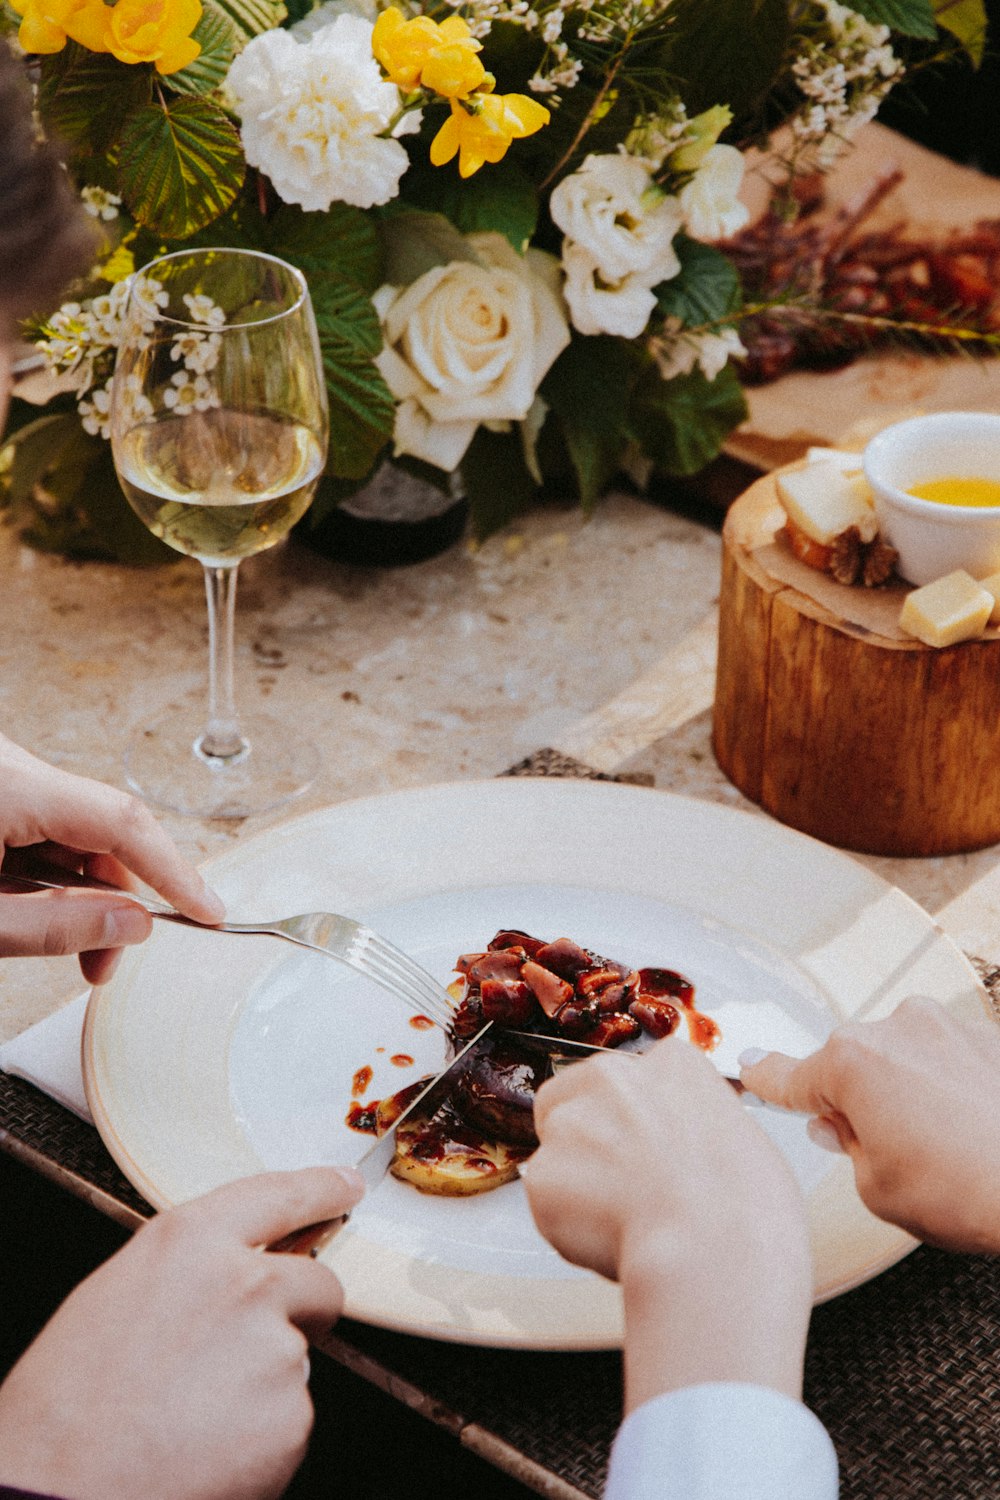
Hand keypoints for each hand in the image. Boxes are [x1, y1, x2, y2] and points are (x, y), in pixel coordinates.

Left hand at [0, 731, 224, 982]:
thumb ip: (55, 926)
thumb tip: (135, 925)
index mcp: (12, 787)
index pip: (121, 822)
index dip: (172, 870)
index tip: (206, 911)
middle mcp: (13, 768)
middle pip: (100, 829)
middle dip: (114, 899)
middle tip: (106, 963)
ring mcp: (7, 776)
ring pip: (75, 833)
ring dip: (80, 893)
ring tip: (67, 949)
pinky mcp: (1, 790)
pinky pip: (44, 829)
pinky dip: (50, 876)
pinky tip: (34, 913)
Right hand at [0, 1165, 363, 1499]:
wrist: (60, 1496)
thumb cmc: (65, 1410)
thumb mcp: (112, 1299)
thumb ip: (183, 1273)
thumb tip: (218, 1275)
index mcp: (190, 1244)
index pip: (279, 1195)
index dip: (320, 1189)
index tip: (345, 1187)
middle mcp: (245, 1285)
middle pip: (315, 1281)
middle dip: (300, 1310)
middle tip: (245, 1354)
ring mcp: (276, 1350)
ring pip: (294, 1358)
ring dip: (263, 1385)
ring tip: (192, 1417)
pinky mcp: (293, 1416)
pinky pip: (289, 1418)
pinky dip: (261, 1436)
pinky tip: (207, 1448)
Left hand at [523, 1042, 811, 1412]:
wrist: (713, 1250)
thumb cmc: (746, 1209)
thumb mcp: (741, 1139)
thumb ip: (695, 1127)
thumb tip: (683, 1151)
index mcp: (670, 1063)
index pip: (631, 1079)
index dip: (634, 1122)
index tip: (647, 1152)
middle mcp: (612, 1076)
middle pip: (576, 1101)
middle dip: (589, 1142)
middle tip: (625, 1190)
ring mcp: (570, 1123)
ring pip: (559, 1154)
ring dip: (578, 1187)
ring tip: (626, 1224)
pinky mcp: (542, 1174)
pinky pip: (547, 1202)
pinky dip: (567, 1225)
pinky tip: (609, 1240)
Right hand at [740, 994, 999, 1252]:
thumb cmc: (968, 1193)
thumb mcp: (878, 1188)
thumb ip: (848, 1147)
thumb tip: (846, 1125)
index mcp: (851, 1063)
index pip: (789, 1073)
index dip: (765, 1078)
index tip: (750, 1069)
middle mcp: (897, 1028)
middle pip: (853, 1063)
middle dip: (858, 1100)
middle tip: (883, 1150)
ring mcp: (948, 1026)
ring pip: (906, 1057)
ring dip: (911, 1090)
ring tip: (945, 1147)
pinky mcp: (991, 1036)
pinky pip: (952, 1057)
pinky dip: (953, 1086)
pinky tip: (975, 1129)